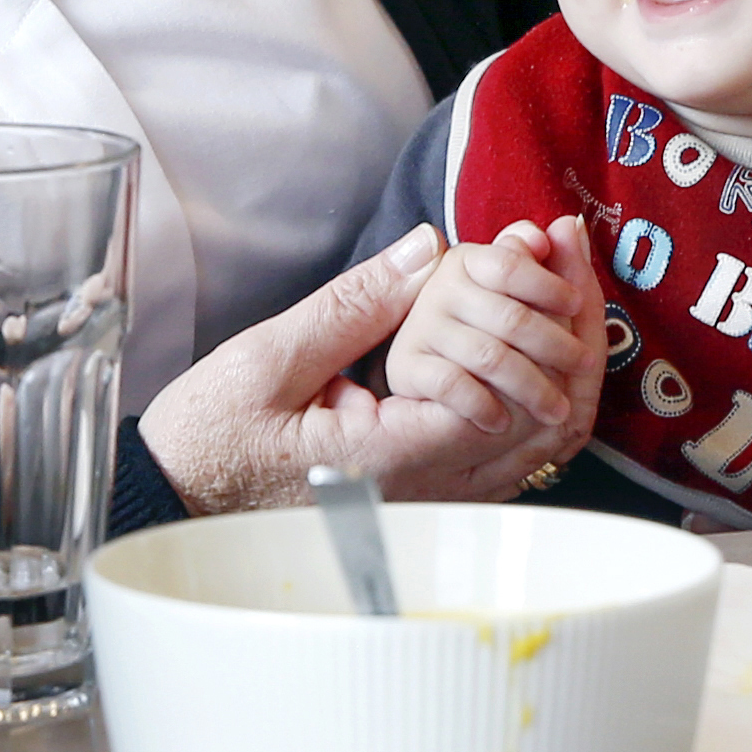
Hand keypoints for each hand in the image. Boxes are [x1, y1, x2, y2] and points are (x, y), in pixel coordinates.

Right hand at [142, 227, 595, 513]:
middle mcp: (422, 492)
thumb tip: (428, 249)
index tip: (546, 257)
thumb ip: (355, 305)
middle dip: (569, 342)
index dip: (538, 326)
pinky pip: (504, 458)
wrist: (178, 498)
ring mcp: (427, 502)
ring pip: (533, 450)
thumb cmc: (210, 436)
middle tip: (572, 265)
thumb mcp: (269, 357)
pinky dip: (530, 397)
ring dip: (558, 369)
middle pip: (540, 430)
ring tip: (563, 290)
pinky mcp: (422, 497)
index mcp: (387, 459)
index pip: (504, 402)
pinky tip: (530, 343)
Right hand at [381, 215, 607, 456]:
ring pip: (489, 355)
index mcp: (472, 261)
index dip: (549, 285)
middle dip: (555, 345)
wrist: (456, 413)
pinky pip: (452, 384)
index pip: (510, 264)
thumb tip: (567, 224)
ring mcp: (421, 326)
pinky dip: (484, 405)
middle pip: (509, 315)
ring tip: (557, 410)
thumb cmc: (513, 349)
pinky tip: (503, 421)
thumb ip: (556, 267)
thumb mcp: (540, 309)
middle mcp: (441, 287)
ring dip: (532, 387)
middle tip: (585, 366)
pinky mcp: (404, 365)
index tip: (577, 305)